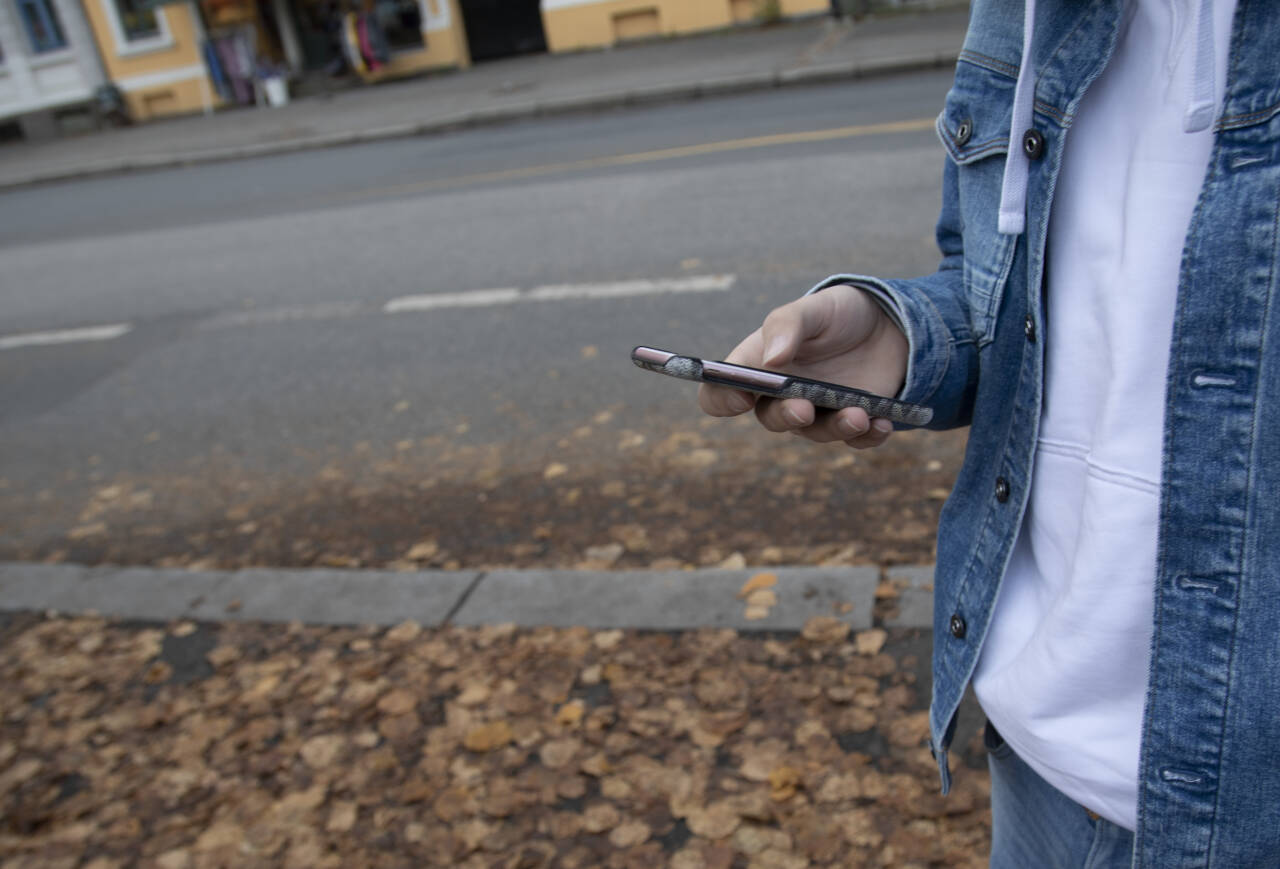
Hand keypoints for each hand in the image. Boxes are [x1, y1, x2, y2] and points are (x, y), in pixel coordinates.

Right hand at [698, 285, 907, 448]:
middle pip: (770, 419)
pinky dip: (868, 437)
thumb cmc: (838, 314)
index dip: (722, 400)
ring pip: (815, 434)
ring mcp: (818, 412)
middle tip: (804, 409)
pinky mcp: (854, 422)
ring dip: (835, 428)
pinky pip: (856, 440)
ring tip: (859, 415)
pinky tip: (881, 423)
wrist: (890, 323)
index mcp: (758, 366)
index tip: (742, 397)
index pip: (720, 393)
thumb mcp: (813, 308)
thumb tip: (771, 359)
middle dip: (786, 417)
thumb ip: (786, 325)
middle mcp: (782, 396)